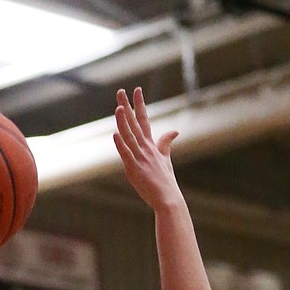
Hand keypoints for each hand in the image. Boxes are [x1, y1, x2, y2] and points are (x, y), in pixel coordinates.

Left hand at [112, 87, 181, 209]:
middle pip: (134, 123)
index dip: (139, 104)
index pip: (144, 119)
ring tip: (118, 106)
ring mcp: (140, 158)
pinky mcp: (134, 169)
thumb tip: (174, 131)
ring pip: (129, 136)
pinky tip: (115, 134)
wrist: (168, 198)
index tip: (136, 90)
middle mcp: (145, 148)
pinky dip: (121, 144)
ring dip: (123, 121)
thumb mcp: (166, 159)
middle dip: (127, 106)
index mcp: (151, 145)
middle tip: (120, 90)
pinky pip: (126, 154)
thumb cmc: (165, 181)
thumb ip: (166, 144)